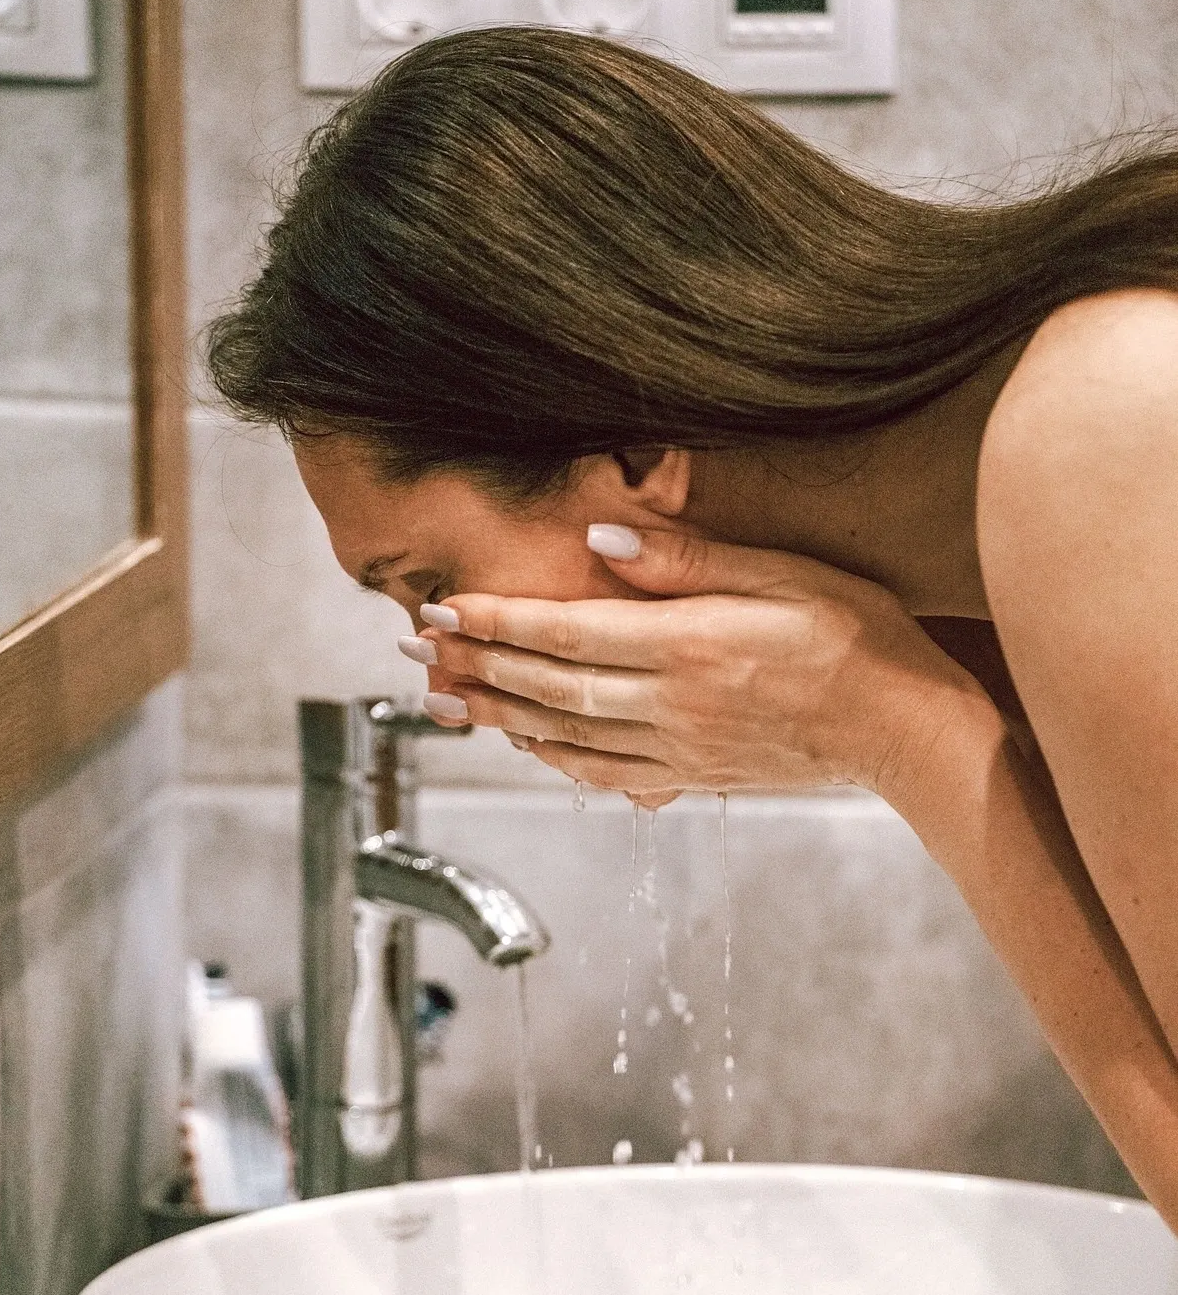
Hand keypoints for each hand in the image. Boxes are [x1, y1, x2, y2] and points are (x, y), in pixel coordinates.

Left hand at [405, 526, 987, 810]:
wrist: (902, 725)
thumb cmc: (853, 634)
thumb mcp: (781, 572)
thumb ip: (687, 560)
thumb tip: (602, 543)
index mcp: (689, 646)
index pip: (568, 632)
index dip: (499, 622)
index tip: (445, 610)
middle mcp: (673, 705)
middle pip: (551, 687)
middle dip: (477, 667)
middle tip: (417, 654)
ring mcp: (680, 748)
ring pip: (567, 735)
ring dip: (498, 717)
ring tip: (445, 701)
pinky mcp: (694, 775)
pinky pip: (606, 773)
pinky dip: (554, 757)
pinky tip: (526, 744)